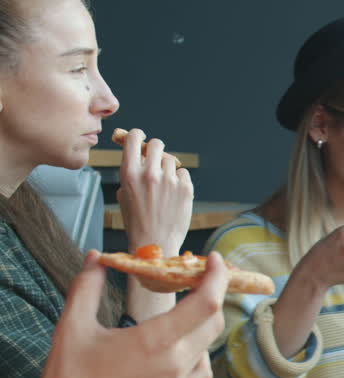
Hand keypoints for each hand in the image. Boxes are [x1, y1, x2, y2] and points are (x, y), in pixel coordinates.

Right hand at [34, 250, 228, 377]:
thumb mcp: (72, 327)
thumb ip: (86, 287)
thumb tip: (96, 257)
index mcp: (155, 342)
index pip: (206, 303)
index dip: (218, 277)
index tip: (216, 260)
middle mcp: (175, 364)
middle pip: (214, 322)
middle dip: (213, 296)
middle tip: (201, 280)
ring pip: (209, 348)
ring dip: (203, 326)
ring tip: (184, 314)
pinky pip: (201, 372)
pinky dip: (198, 354)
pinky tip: (179, 349)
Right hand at [115, 128, 192, 255]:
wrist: (154, 242)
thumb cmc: (136, 220)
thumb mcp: (124, 194)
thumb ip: (131, 173)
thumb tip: (138, 155)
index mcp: (129, 173)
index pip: (133, 139)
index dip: (137, 135)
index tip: (139, 137)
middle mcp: (150, 173)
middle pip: (157, 144)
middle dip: (155, 150)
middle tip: (155, 159)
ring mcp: (169, 180)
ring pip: (170, 160)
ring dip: (167, 169)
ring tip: (163, 187)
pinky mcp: (186, 188)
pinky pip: (183, 173)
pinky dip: (179, 180)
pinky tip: (173, 194)